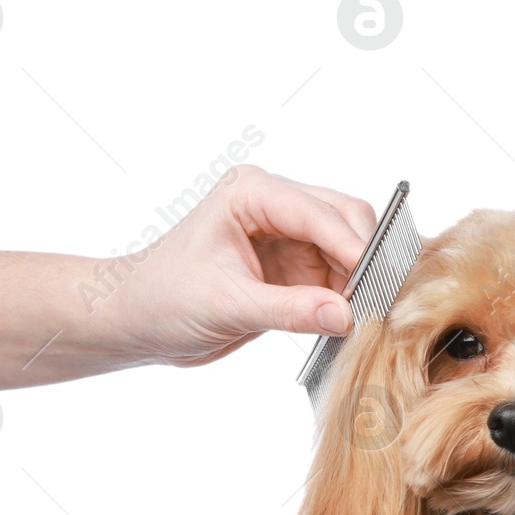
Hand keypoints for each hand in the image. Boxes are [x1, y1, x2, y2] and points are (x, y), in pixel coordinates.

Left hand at [105, 165, 377, 367]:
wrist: (136, 322)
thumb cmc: (162, 299)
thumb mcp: (227, 306)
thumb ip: (289, 310)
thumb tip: (347, 315)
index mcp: (252, 193)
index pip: (318, 212)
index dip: (352, 246)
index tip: (375, 283)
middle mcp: (273, 205)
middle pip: (344, 218)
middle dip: (364, 258)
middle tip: (378, 302)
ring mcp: (285, 236)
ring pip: (346, 247)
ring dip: (359, 280)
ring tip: (365, 316)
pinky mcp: (291, 268)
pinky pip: (335, 276)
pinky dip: (347, 297)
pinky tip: (348, 320)